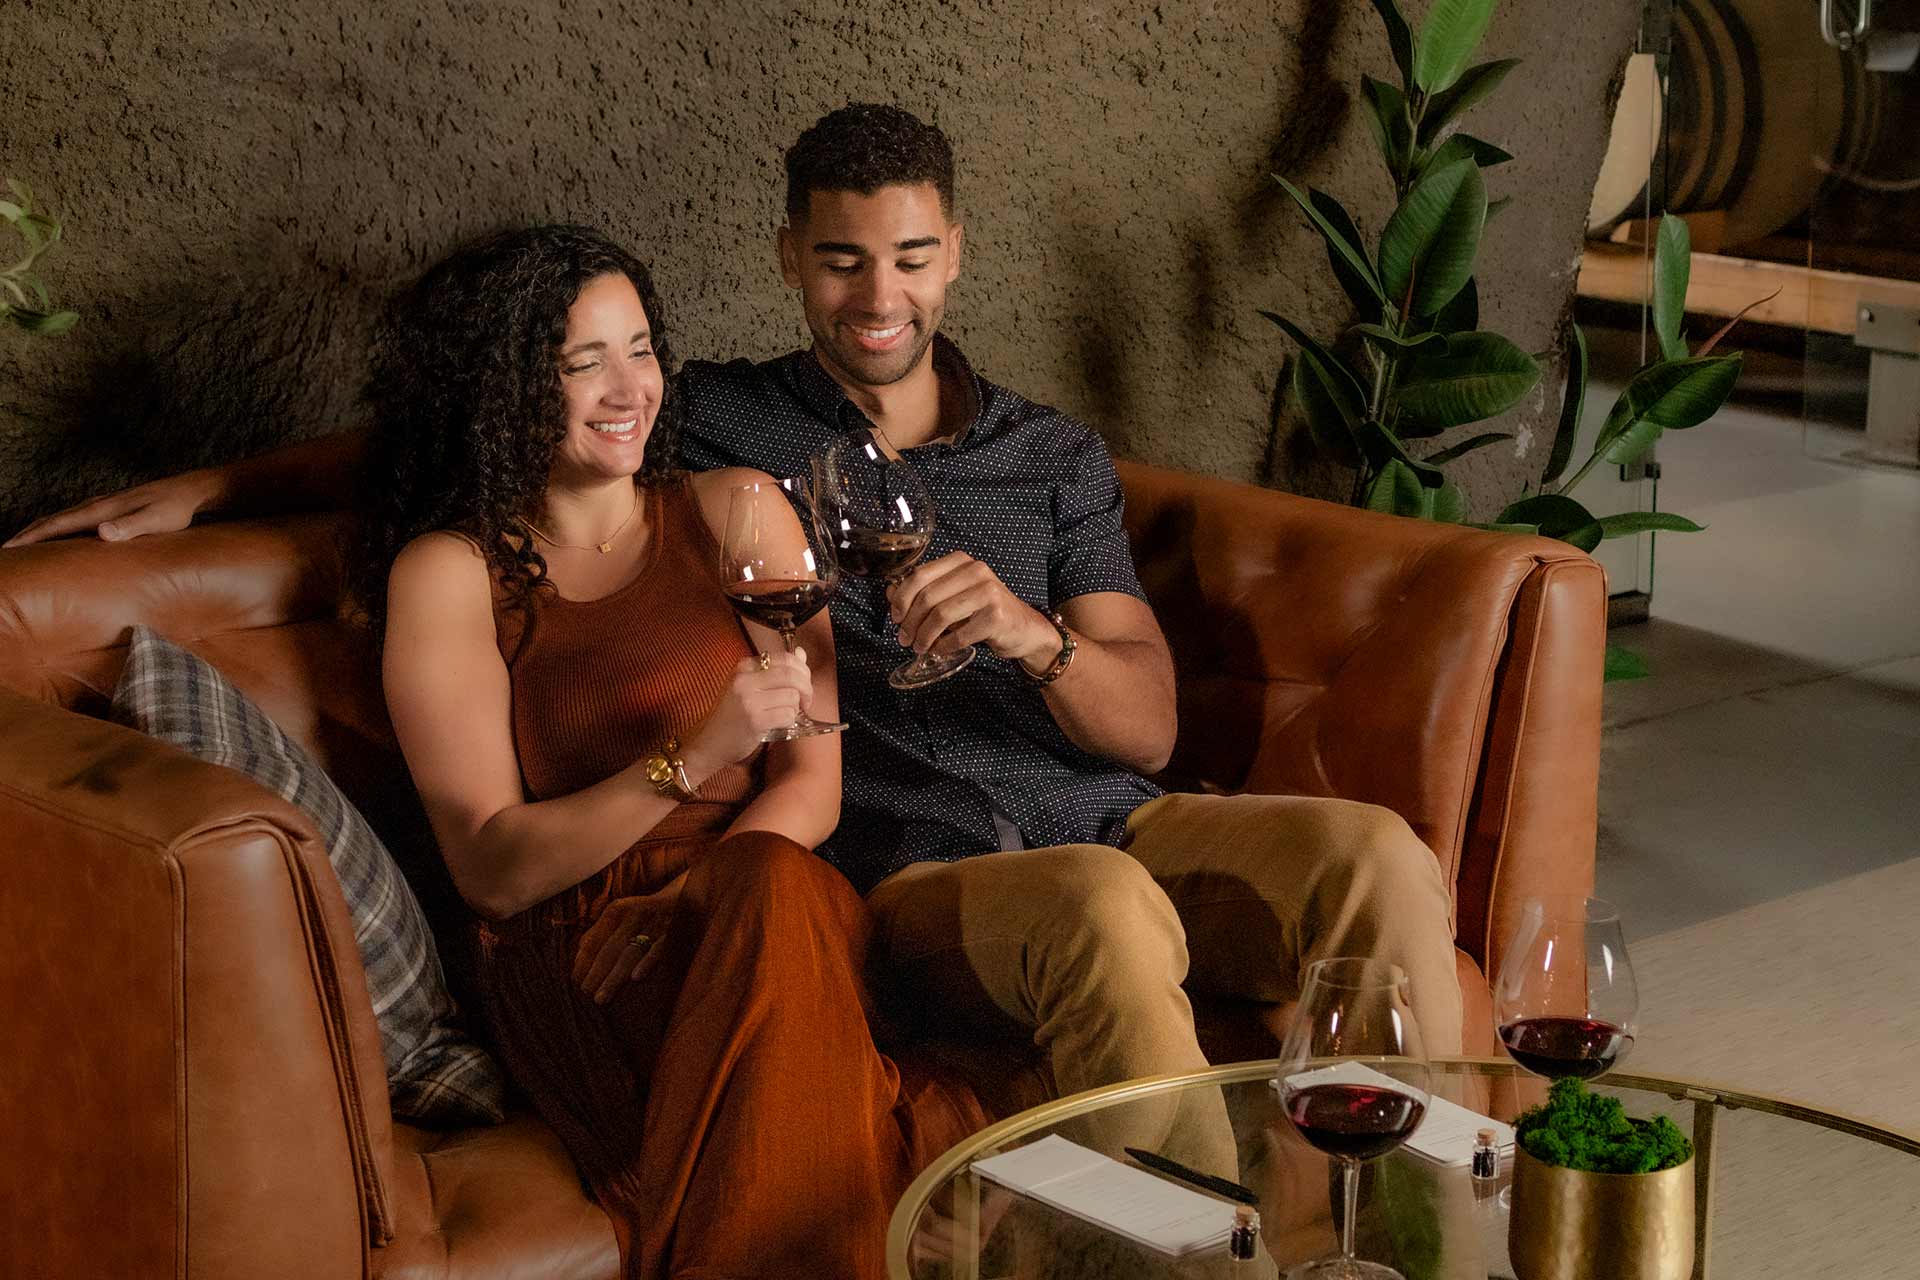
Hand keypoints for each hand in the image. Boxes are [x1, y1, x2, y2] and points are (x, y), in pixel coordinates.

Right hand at [4, 469, 221, 546]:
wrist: (191, 491)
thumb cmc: (175, 508)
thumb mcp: (156, 520)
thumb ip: (130, 527)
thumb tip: (101, 532)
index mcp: (101, 510)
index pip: (57, 525)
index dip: (31, 538)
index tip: (9, 549)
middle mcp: (97, 505)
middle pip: (52, 520)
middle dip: (27, 535)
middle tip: (6, 552)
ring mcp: (103, 506)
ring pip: (62, 519)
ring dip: (40, 532)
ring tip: (24, 546)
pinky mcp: (112, 509)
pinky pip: (75, 520)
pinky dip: (58, 529)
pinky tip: (60, 538)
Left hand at [572, 889, 677, 1004]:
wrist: (685, 896)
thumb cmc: (645, 913)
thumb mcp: (621, 914)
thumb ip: (599, 932)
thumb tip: (578, 958)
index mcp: (617, 911)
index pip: (594, 940)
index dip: (583, 962)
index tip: (575, 982)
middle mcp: (633, 915)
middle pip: (609, 950)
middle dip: (595, 974)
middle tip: (585, 996)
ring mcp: (654, 924)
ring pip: (630, 954)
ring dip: (614, 977)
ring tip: (600, 998)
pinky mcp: (673, 933)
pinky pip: (658, 950)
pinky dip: (647, 963)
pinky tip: (636, 979)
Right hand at [680, 647, 813, 775]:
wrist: (709, 742)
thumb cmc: (731, 715)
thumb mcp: (749, 686)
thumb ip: (775, 670)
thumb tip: (801, 652)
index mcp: (744, 667)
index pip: (784, 658)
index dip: (802, 670)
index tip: (805, 682)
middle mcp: (745, 679)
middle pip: (791, 675)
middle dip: (807, 688)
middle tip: (806, 701)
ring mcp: (748, 700)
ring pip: (792, 696)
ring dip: (796, 708)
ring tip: (785, 714)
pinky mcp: (755, 720)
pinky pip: (787, 715)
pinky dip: (790, 721)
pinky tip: (779, 724)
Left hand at [888, 552, 1056, 668]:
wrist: (1023, 628)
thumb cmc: (983, 611)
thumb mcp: (953, 596)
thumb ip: (923, 592)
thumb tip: (890, 594)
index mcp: (960, 561)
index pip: (919, 575)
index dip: (901, 598)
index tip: (895, 618)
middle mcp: (976, 571)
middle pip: (927, 597)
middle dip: (910, 622)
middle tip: (904, 639)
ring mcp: (989, 592)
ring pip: (941, 615)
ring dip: (924, 636)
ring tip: (920, 648)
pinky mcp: (997, 616)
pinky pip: (959, 635)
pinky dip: (944, 646)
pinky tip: (940, 651)